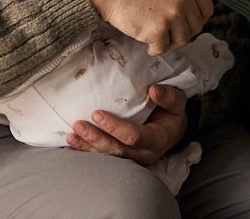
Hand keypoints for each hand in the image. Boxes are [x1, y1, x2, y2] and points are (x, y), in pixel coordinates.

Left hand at [66, 84, 187, 165]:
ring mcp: (133, 160)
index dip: (115, 127)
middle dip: (96, 139)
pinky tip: (73, 145)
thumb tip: (153, 90)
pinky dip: (87, 152)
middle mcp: (144, 153)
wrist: (172, 131)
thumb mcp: (177, 102)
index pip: (134, 136)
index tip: (97, 114)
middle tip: (78, 124)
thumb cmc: (171, 113)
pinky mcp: (123, 160)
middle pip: (117, 150)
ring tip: (71, 135)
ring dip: (88, 147)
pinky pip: (104, 159)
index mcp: (157, 138)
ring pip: (108, 158)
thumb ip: (168, 96)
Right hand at [73, 0, 212, 54]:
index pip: (206, 9)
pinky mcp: (157, 29)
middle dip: (181, 33)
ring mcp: (172, 13)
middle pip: (195, 27)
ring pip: (181, 40)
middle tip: (167, 33)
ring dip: (168, 42)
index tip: (183, 23)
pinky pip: (162, 48)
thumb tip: (187, 9)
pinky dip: (154, 48)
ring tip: (154, 37)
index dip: (195, 19)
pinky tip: (145, 41)